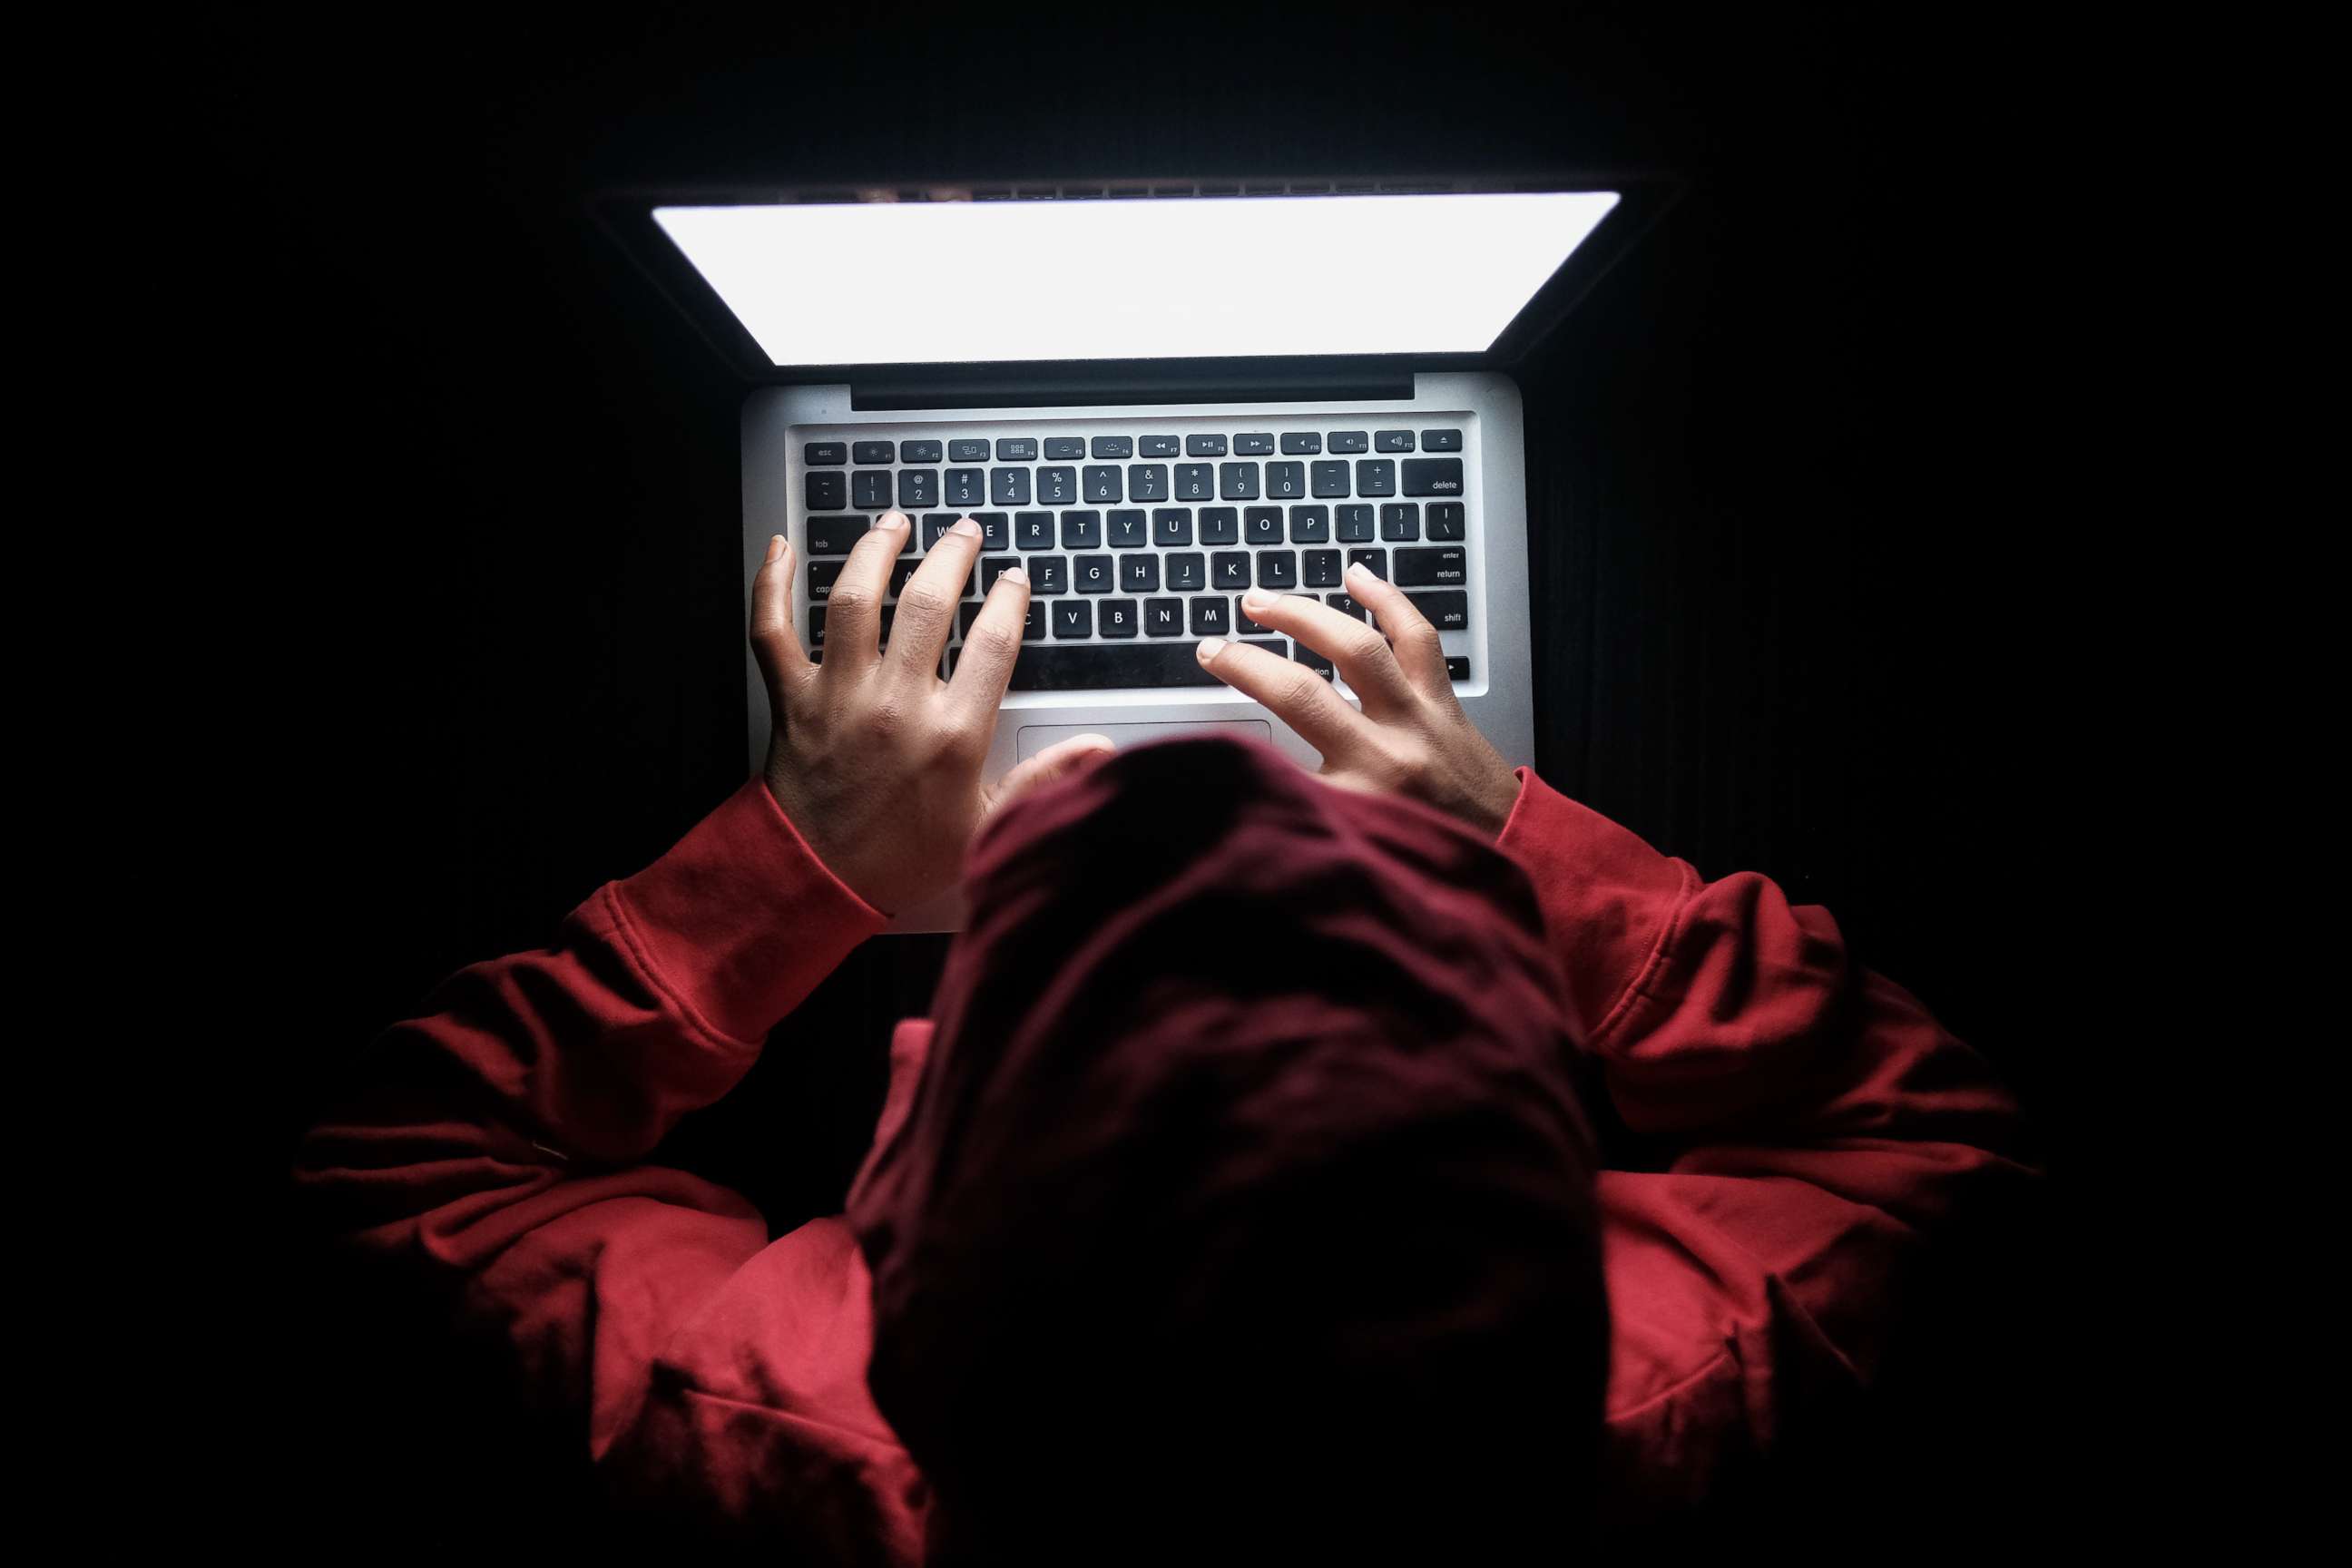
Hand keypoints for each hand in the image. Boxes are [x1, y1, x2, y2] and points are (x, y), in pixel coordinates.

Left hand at [749, 511, 1114, 911]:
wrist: (818, 883)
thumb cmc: (901, 859)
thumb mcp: (988, 827)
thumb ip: (1042, 780)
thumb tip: (1098, 750)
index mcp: (952, 735)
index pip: (993, 643)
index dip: (1008, 600)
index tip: (1014, 578)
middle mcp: (897, 704)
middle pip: (927, 604)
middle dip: (951, 555)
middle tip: (964, 531)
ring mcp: (840, 695)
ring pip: (854, 599)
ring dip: (875, 550)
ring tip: (895, 521)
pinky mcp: (792, 699)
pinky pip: (773, 629)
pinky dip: (771, 584)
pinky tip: (780, 546)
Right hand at [1193, 561, 1521, 835]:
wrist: (1510, 849)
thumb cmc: (1429, 857)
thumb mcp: (1356, 854)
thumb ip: (1304, 818)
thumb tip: (1245, 792)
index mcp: (1357, 804)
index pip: (1272, 771)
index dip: (1224, 750)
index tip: (1192, 737)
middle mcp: (1387, 754)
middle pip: (1301, 694)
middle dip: (1248, 666)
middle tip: (1211, 650)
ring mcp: (1419, 719)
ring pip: (1359, 648)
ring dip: (1304, 617)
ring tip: (1262, 600)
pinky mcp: (1444, 699)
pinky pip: (1416, 636)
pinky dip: (1386, 599)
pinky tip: (1356, 575)